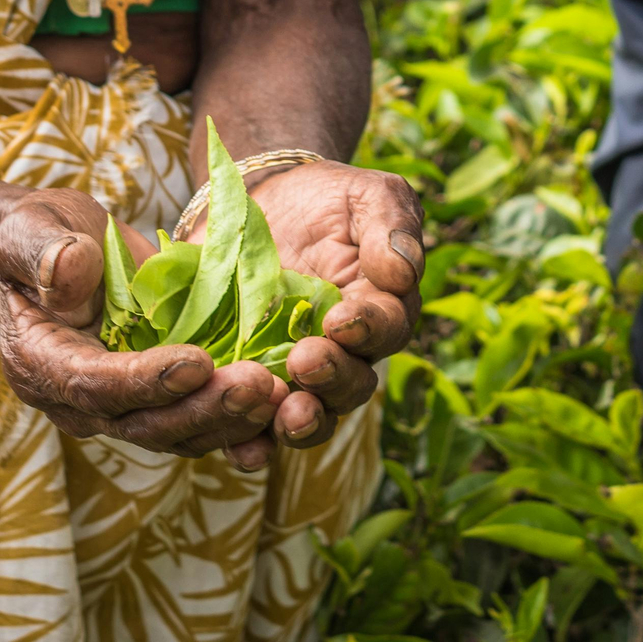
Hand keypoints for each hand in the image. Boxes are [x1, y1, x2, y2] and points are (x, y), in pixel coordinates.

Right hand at [0, 188, 286, 469]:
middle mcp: (80, 402)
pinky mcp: (160, 398)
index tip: (198, 362)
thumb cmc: (40, 236)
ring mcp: (124, 406)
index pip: (93, 386)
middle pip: (145, 424)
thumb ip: (44, 250)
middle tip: (258, 386)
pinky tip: (285, 401)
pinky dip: (241, 418)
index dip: (146, 379)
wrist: (59, 251)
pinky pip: (201, 420)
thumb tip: (66, 270)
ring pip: (180, 432)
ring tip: (281, 394)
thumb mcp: (32, 228)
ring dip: (232, 420)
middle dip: (204, 408)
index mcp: (41, 365)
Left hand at [249, 161, 424, 447]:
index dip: (367, 328)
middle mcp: (345, 354)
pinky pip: (254, 426)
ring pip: (310, 416)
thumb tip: (404, 270)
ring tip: (284, 415)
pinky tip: (238, 448)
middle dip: (331, 379)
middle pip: (351, 386)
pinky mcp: (247, 382)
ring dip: (298, 424)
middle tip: (305, 361)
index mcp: (381, 311)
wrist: (261, 201)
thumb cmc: (327, 198)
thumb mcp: (366, 194)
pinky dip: (250, 443)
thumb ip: (390, 224)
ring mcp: (295, 374)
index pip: (386, 328)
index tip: (341, 319)